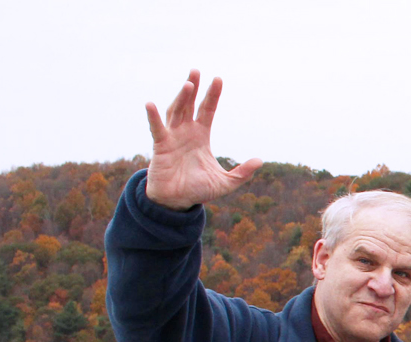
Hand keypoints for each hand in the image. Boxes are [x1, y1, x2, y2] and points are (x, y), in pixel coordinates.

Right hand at [142, 70, 260, 210]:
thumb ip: (242, 173)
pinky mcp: (160, 146)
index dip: (212, 95)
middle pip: (189, 105)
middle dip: (193, 88)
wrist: (177, 202)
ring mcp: (172, 137)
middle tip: (196, 70)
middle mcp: (185, 132)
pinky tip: (150, 104)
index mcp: (201, 136)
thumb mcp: (226, 182)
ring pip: (176, 112)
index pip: (207, 110)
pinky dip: (153, 117)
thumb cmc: (198, 189)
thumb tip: (260, 160)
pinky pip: (157, 129)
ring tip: (189, 84)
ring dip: (181, 98)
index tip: (218, 79)